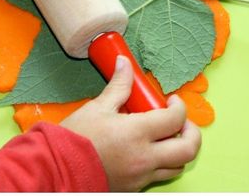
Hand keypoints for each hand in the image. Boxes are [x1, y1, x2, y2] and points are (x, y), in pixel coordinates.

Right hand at [61, 56, 200, 190]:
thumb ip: (119, 86)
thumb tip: (125, 64)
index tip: (171, 101)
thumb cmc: (76, 138)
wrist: (56, 170)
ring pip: (176, 167)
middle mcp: (145, 158)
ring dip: (177, 150)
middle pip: (187, 150)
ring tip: (165, 136)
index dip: (179, 107)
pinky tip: (145, 150)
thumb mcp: (98, 107)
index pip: (175, 119)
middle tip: (180, 122)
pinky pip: (156, 176)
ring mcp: (140, 177)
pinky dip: (159, 163)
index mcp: (138, 134)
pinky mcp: (133, 189)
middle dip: (191, 133)